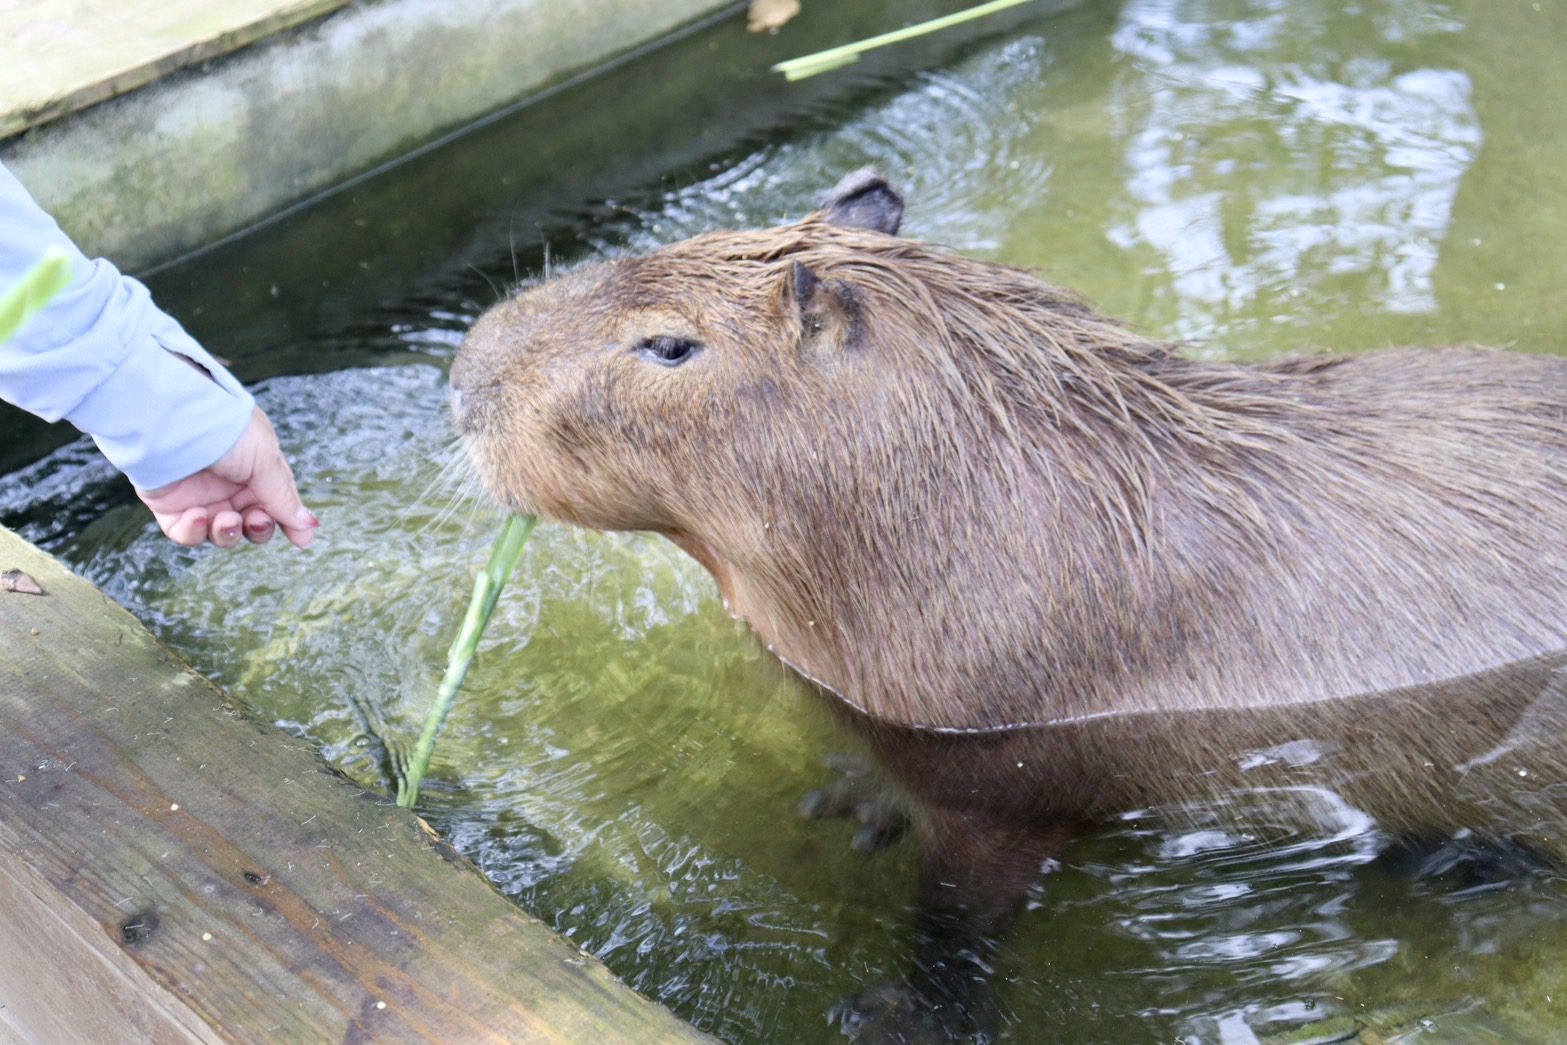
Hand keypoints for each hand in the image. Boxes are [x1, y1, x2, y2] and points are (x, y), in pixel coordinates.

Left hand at [135, 407, 318, 548]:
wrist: (173, 420)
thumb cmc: (225, 430)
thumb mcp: (266, 460)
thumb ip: (284, 497)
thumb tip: (308, 525)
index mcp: (256, 470)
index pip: (277, 504)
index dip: (289, 522)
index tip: (301, 539)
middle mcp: (229, 485)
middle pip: (252, 524)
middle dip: (258, 528)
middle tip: (255, 519)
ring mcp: (200, 497)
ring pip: (222, 534)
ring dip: (228, 533)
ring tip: (225, 519)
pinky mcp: (170, 508)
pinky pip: (187, 534)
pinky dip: (195, 532)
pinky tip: (198, 516)